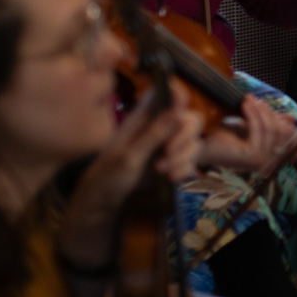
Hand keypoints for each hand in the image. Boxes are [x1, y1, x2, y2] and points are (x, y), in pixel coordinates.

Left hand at [57, 85, 204, 270]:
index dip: (178, 95)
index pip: (167, 93)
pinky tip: (171, 179)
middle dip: (185, 137)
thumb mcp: (128, 157)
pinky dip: (185, 169)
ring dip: (184, 157)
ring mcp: (168, 144)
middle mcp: (160, 127)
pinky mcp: (174, 161)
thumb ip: (153, 134)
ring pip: (193, 141)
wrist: (103, 204)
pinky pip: (191, 160)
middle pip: (189, 118)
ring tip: (164, 172)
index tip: (180, 112)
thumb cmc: (107, 176)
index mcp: (144, 117)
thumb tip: (177, 110)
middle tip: (169, 152)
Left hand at [198, 95, 296, 172]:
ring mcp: (261, 161)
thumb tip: (291, 119)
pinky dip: (252, 114)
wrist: (201, 143)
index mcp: (272, 160)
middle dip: (271, 114)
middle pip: (283, 132)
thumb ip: (272, 124)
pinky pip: (259, 129)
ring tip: (249, 101)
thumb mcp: (255, 128)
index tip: (281, 114)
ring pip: (271, 128)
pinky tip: (245, 105)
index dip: (290, 126)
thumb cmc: (225, 136)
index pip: (294, 142)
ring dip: (260, 111)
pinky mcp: (251, 156)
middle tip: (258, 102)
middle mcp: (269, 164)